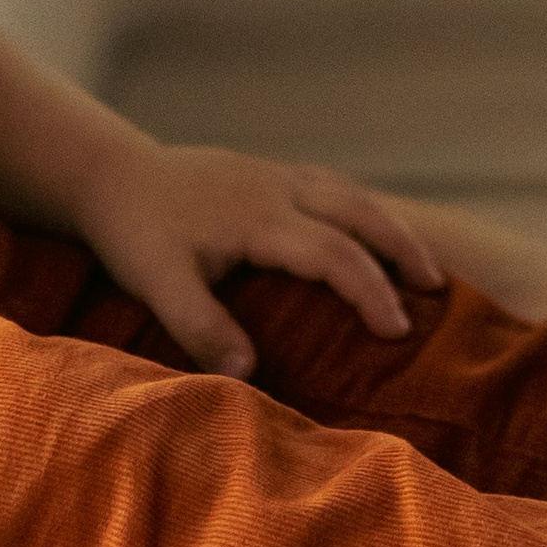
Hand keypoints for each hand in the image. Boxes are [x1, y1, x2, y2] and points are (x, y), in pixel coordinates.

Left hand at [70, 134, 447, 376]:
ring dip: (390, 227)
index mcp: (260, 217)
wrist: (110, 172)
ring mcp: (276, 176)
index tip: (398, 331)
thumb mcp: (157, 283)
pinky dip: (363, 211)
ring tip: (421, 266)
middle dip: (403, 249)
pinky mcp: (268, 174)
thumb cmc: (134, 232)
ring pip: (351, 194)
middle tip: (436, 291)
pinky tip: (371, 233)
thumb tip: (249, 373)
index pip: (333, 253)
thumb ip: (201, 326)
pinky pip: (332, 187)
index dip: (371, 291)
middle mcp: (279, 189)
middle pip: (360, 212)